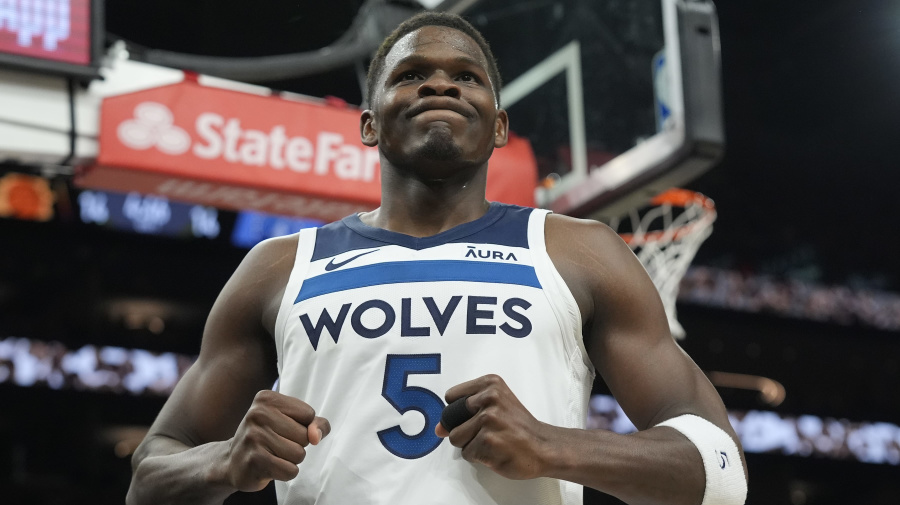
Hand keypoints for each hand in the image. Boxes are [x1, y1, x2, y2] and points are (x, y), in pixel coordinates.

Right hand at [222, 390, 330, 491]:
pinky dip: (285, 473)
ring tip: (272, 455)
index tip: (283, 428)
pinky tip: (270, 467)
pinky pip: (290, 471)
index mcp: (267, 398)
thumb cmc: (267, 438)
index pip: (308, 414)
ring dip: (291, 460)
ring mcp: (254, 437)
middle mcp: (258, 414)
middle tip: (276, 444)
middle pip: (305, 435)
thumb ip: (315, 423)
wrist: (233, 462)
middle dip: (297, 445)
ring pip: (299, 454)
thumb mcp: (291, 422)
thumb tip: (316, 436)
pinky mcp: (254, 460)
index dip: (303, 426)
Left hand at [435, 374, 549, 479]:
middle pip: (450, 419)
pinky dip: (479, 457)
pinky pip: (467, 453)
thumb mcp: (495, 406)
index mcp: (490, 384)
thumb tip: (438, 429)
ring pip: (456, 438)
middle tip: (488, 431)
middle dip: (463, 430)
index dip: (459, 412)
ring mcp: (488, 419)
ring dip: (471, 445)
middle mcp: (489, 398)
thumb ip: (464, 411)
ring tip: (493, 441)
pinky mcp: (488, 441)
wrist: (543, 446)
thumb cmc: (519, 427)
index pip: (451, 397)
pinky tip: (497, 451)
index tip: (476, 416)